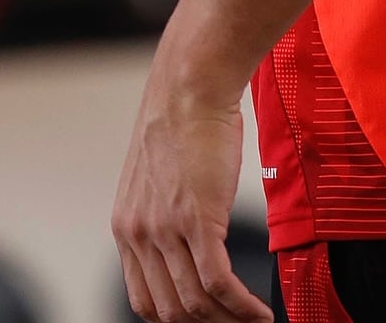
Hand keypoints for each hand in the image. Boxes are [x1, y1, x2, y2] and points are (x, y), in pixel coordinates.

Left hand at [113, 42, 272, 322]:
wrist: (191, 86)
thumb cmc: (183, 124)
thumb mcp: (156, 179)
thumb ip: (161, 217)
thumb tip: (186, 251)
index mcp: (126, 226)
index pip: (145, 301)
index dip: (178, 319)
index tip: (208, 319)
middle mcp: (139, 233)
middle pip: (171, 311)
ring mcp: (165, 229)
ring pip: (197, 304)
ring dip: (230, 320)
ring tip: (254, 320)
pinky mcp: (197, 220)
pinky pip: (219, 284)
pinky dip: (243, 308)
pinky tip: (260, 313)